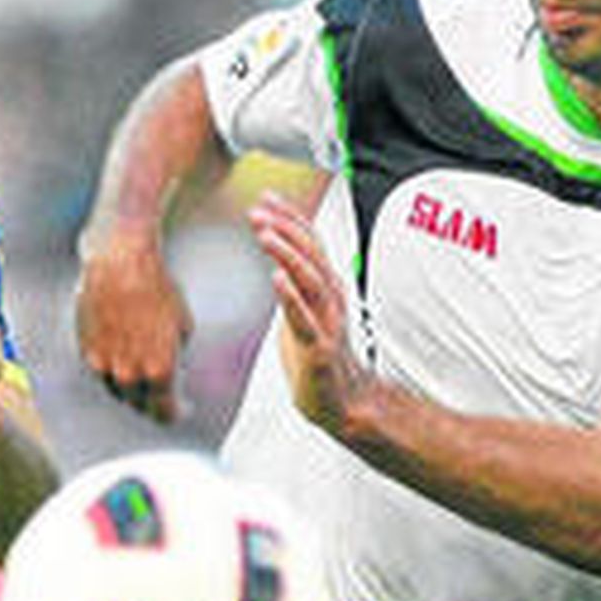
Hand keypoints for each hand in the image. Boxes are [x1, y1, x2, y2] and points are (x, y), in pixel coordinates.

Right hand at [74, 230, 193, 423]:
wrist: (120, 264)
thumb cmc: (158, 289)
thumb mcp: (183, 325)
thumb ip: (175, 357)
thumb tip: (169, 370)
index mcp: (159, 371)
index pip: (165, 411)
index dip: (175, 414)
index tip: (180, 411)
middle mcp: (129, 374)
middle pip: (139, 405)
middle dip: (151, 402)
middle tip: (160, 395)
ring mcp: (104, 364)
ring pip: (117, 389)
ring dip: (130, 387)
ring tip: (140, 374)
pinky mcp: (86, 351)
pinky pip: (101, 370)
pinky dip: (112, 367)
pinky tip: (122, 353)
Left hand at [248, 190, 367, 434]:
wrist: (342, 403)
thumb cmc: (318, 355)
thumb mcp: (302, 311)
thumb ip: (292, 285)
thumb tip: (274, 259)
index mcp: (327, 288)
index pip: (310, 244)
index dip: (290, 219)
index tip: (266, 197)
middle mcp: (331, 300)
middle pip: (311, 255)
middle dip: (285, 229)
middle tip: (259, 210)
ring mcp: (327, 324)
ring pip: (309, 281)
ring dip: (287, 254)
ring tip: (265, 234)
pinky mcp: (319, 350)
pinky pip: (305, 320)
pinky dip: (291, 297)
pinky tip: (275, 278)